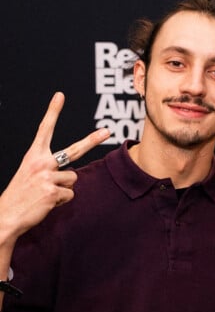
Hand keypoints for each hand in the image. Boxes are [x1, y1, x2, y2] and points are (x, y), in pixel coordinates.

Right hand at [0, 92, 109, 244]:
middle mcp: (41, 162)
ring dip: (63, 189)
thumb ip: (50, 169)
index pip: (44, 130)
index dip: (52, 112)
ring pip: (72, 180)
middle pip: (74, 149)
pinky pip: (70, 195)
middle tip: (107, 130)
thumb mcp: (31, 175)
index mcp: (33, 156)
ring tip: (45, 195)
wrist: (7, 215)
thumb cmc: (21, 195)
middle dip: (92, 140)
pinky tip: (47, 203)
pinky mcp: (53, 191)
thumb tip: (72, 175)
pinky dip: (61, 201)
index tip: (60, 96)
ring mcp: (47, 176)